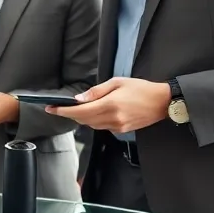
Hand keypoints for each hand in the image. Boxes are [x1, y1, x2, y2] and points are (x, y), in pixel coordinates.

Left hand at [47, 77, 169, 134]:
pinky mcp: (122, 130)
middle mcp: (112, 119)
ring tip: (78, 108)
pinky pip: (102, 127)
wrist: (162, 102)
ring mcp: (117, 127)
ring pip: (91, 125)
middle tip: (61, 107)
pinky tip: (96, 112)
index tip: (51, 109)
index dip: (63, 111)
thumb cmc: (141, 88)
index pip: (80, 112)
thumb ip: (96, 91)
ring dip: (82, 118)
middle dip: (70, 115)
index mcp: (110, 105)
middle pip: (83, 121)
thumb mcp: (117, 82)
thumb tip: (79, 99)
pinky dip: (95, 120)